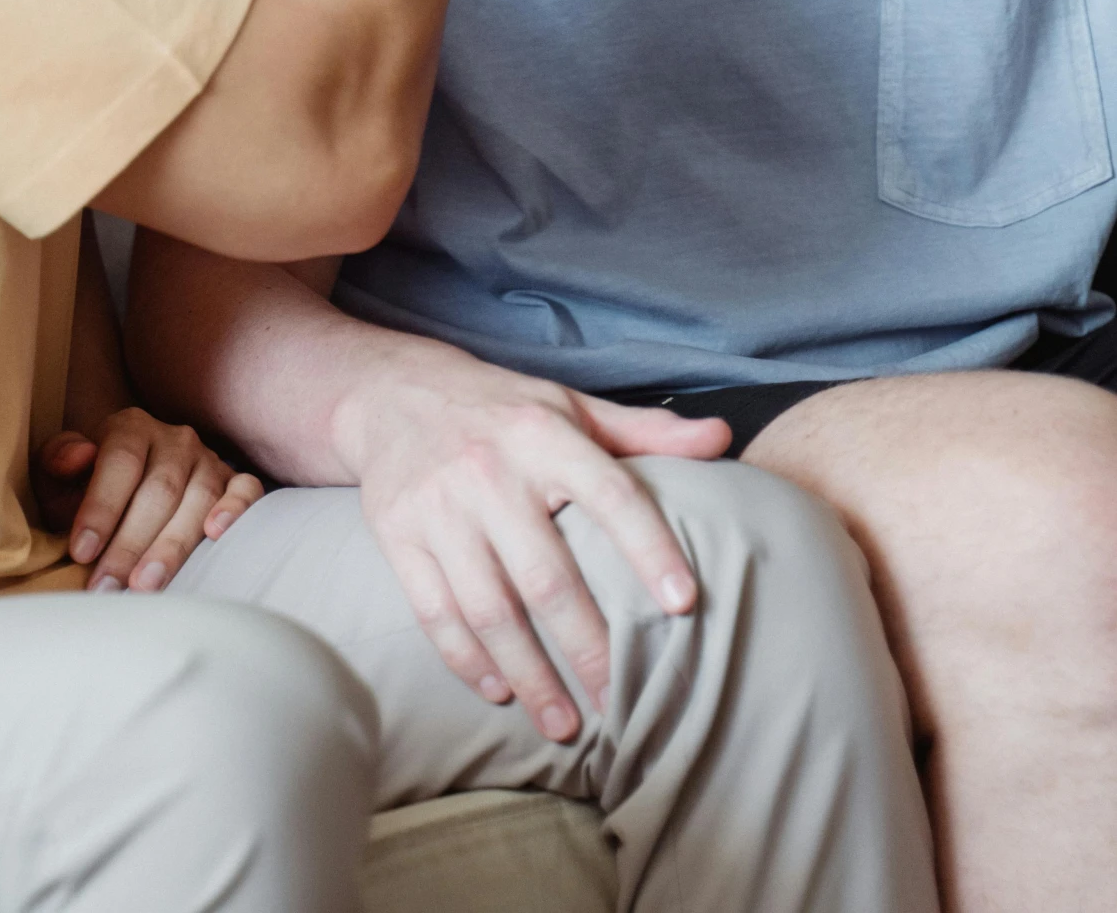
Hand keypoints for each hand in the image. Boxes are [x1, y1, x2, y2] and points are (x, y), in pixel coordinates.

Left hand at [36, 407, 263, 592]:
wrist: (131, 488)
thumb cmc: (88, 488)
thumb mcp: (62, 474)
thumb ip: (59, 461)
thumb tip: (79, 456)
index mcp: (131, 428)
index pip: (120, 461)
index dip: (101, 507)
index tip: (81, 552)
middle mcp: (175, 439)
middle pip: (160, 489)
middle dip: (130, 543)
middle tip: (108, 587)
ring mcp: (209, 459)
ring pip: (198, 498)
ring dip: (172, 546)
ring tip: (145, 586)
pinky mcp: (235, 481)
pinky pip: (246, 490)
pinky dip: (236, 509)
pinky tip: (216, 534)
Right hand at [333, 344, 729, 740]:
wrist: (393, 393)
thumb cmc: (503, 409)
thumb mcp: (570, 405)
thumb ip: (644, 431)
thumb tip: (723, 437)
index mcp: (543, 435)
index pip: (609, 495)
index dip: (649, 549)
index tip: (684, 605)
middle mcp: (490, 471)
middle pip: (548, 577)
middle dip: (590, 649)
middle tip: (623, 703)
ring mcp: (439, 507)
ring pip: (490, 609)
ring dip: (530, 675)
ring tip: (566, 723)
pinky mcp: (398, 535)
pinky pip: (435, 612)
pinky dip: (468, 660)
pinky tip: (500, 690)